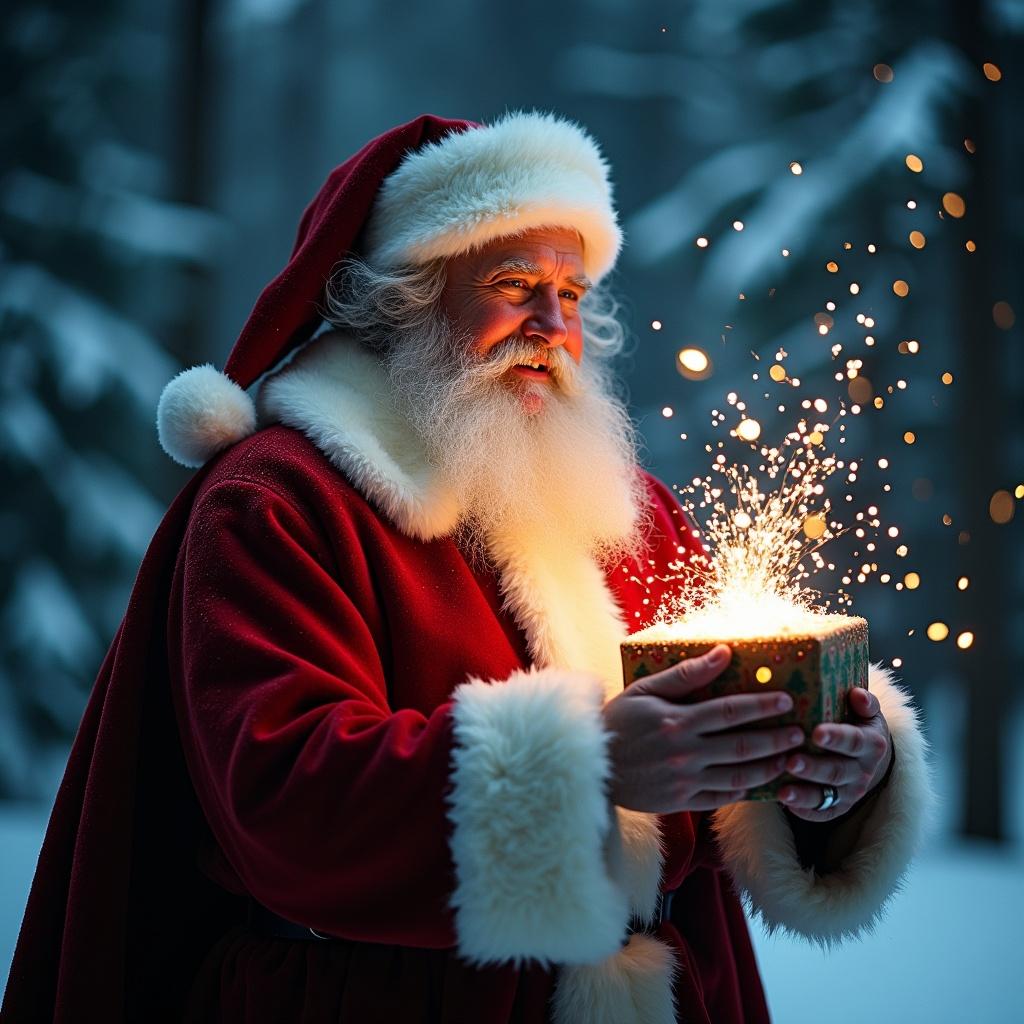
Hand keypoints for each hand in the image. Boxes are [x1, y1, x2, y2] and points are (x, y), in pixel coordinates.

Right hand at [602, 645, 803, 813]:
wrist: (591, 764)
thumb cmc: (619, 720)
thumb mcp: (646, 689)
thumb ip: (686, 674)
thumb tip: (724, 652)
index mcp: (676, 721)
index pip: (729, 711)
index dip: (761, 706)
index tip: (786, 699)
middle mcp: (684, 753)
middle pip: (742, 745)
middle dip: (776, 739)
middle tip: (801, 732)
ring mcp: (684, 781)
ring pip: (738, 776)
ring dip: (769, 768)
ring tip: (791, 760)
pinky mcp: (680, 802)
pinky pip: (721, 798)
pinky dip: (744, 790)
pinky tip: (760, 782)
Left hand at [779, 686, 892, 821]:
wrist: (868, 756)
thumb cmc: (858, 724)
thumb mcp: (868, 712)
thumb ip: (866, 703)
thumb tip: (857, 694)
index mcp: (871, 744)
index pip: (854, 741)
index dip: (836, 738)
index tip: (816, 733)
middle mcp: (862, 771)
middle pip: (837, 771)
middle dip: (813, 768)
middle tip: (790, 761)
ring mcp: (850, 792)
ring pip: (827, 795)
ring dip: (804, 794)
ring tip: (783, 790)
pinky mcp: (838, 807)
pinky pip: (822, 813)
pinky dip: (806, 811)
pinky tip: (787, 804)